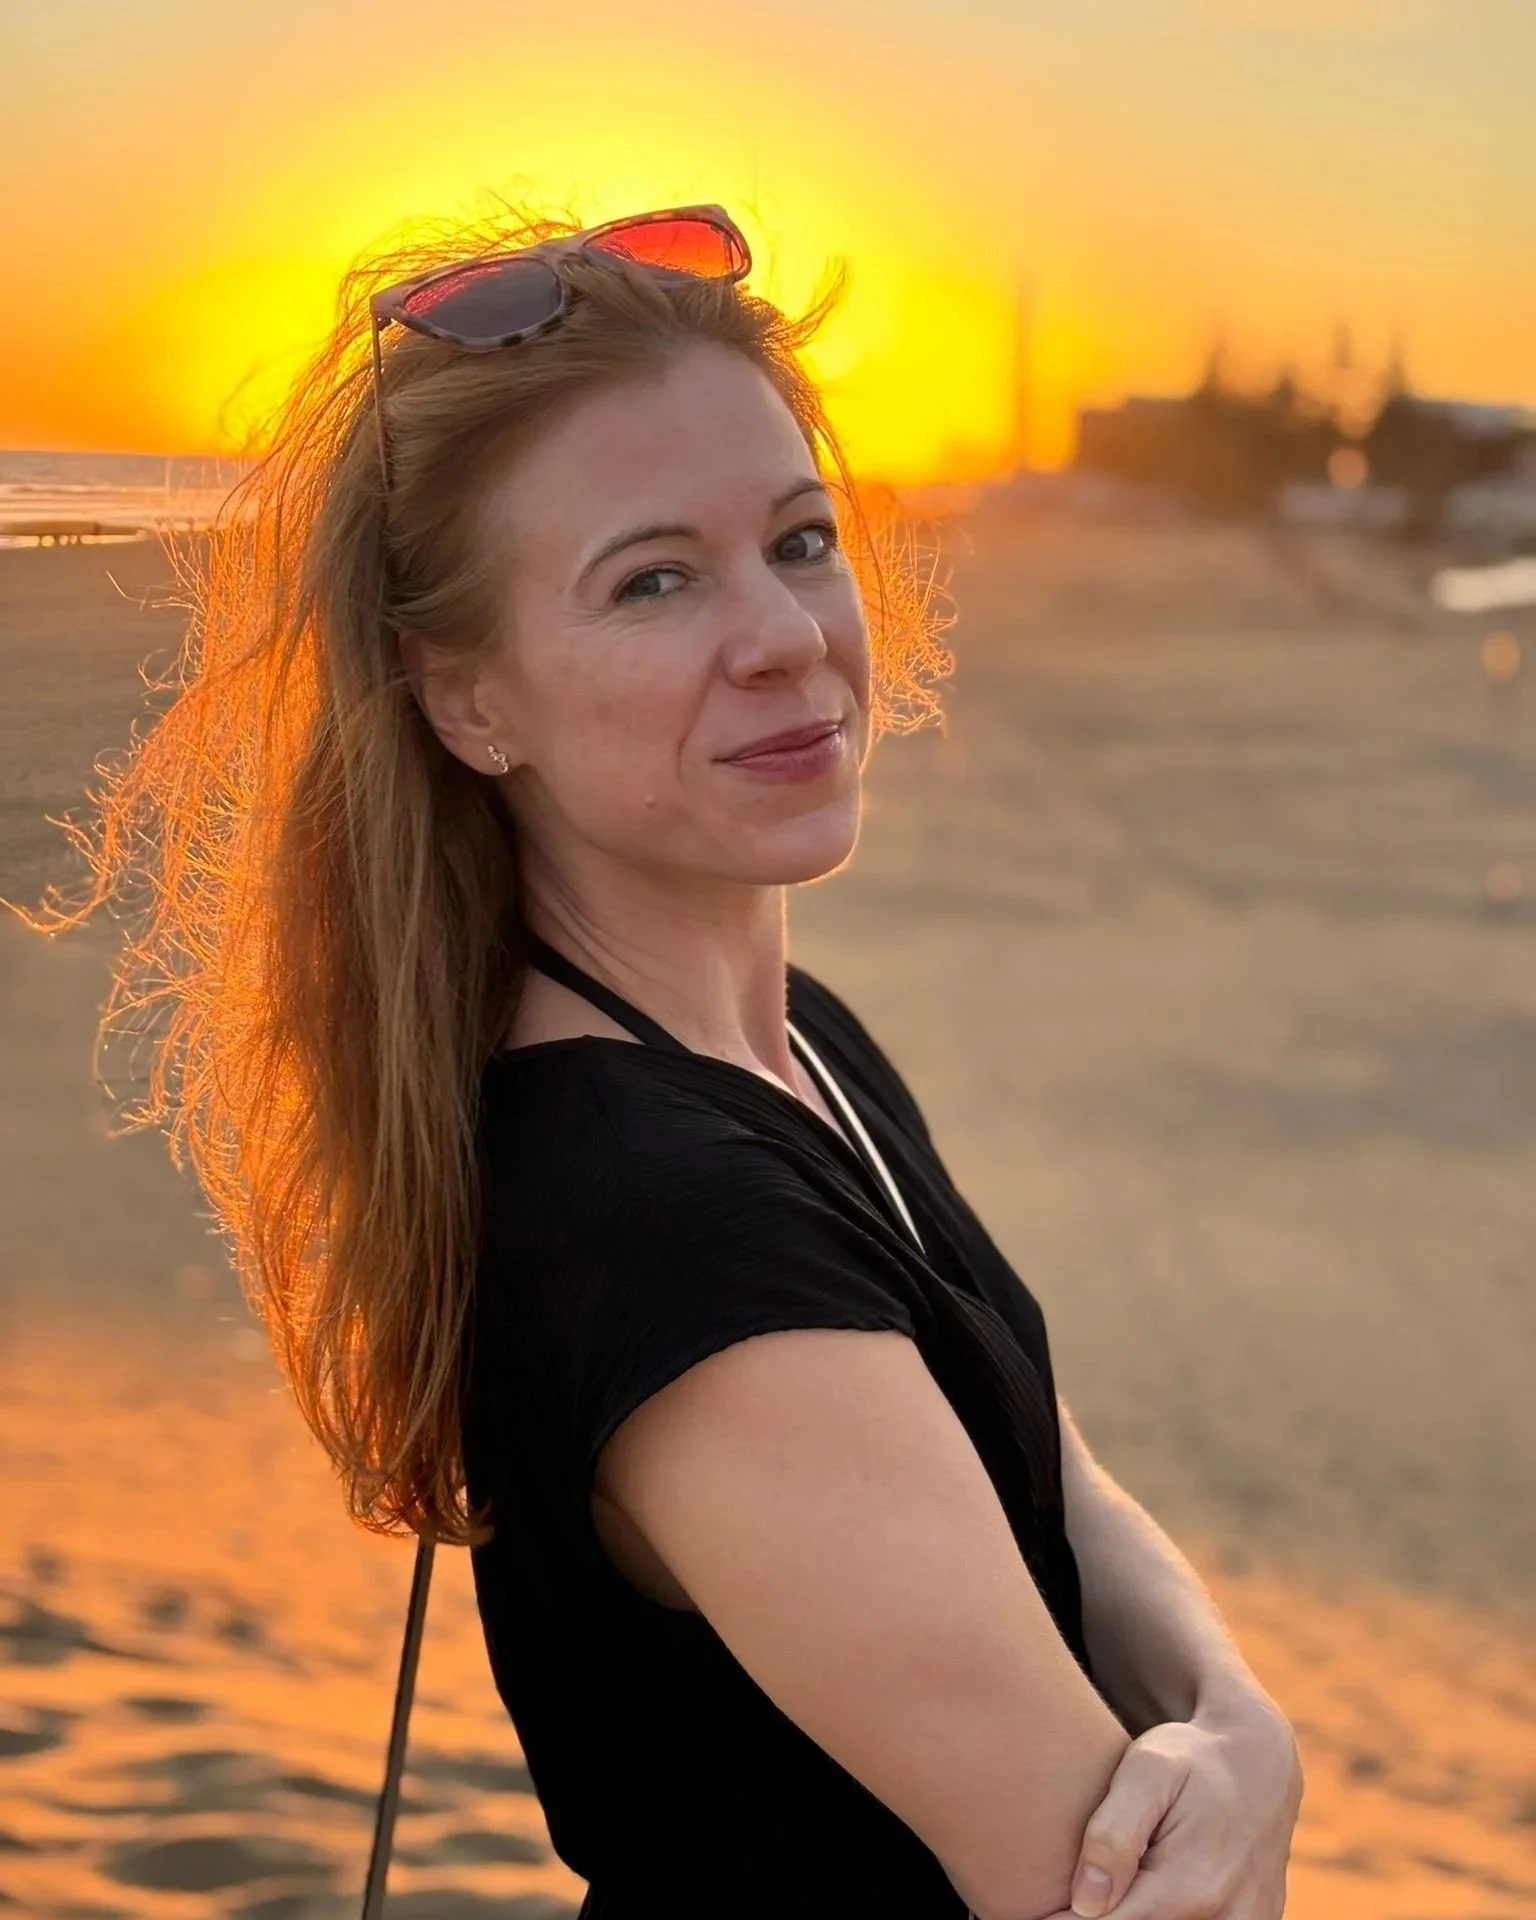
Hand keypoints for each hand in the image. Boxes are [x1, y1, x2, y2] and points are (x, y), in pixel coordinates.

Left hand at [1045, 1694, 1303, 1919]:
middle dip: (1097, 1915)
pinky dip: (1163, 1916)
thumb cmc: (1190, 1759)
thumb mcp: (1147, 1770)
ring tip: (1102, 1889)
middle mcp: (1222, 1918)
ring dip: (1131, 1914)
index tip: (1037, 1906)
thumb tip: (1086, 1901)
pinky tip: (1137, 1894)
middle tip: (1065, 1894)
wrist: (1260, 1760)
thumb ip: (1114, 1833)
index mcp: (1190, 1885)